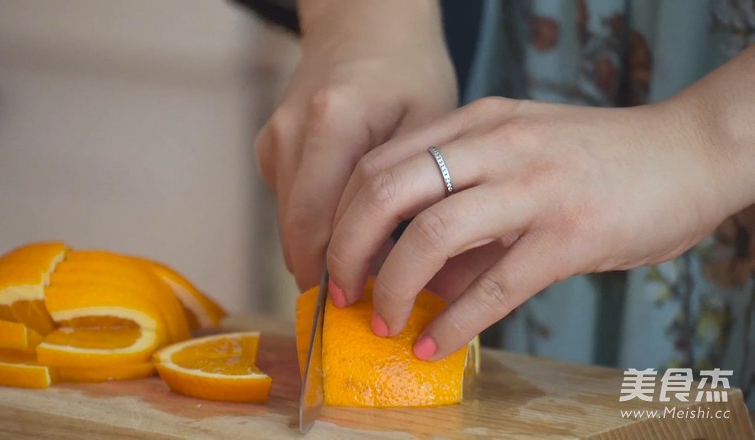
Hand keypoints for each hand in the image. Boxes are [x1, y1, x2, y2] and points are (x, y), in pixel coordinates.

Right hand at [255, 1, 456, 289]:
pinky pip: (289, 205)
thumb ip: (416, 194)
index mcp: (332, 123)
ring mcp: (273, 139)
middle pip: (295, 232)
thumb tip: (413, 270)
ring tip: (360, 278)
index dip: (338, 274)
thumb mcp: (431, 126)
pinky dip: (314, 227)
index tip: (364, 309)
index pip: (321, 225)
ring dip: (319, 255)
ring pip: (288, 224)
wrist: (364, 27)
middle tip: (360, 309)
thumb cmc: (407, 72)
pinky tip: (347, 229)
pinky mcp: (269, 147)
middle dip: (324, 276)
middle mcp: (290, 132)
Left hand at [326, 93, 738, 360]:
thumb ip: (468, 208)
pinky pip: (493, 286)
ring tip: (382, 319)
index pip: (380, 162)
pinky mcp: (569, 234)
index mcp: (479, 122)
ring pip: (430, 234)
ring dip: (392, 285)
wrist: (691, 153)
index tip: (336, 254)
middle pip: (386, 191)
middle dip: (347, 247)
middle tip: (341, 289)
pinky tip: (433, 344)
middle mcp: (497, 144)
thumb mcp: (522, 158)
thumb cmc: (602, 160)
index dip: (343, 214)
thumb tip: (420, 277)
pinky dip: (453, 323)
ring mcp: (533, 186)